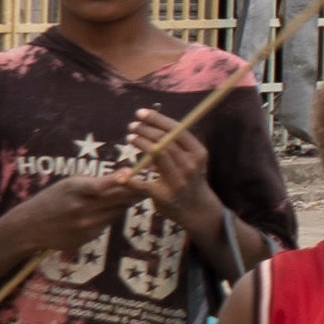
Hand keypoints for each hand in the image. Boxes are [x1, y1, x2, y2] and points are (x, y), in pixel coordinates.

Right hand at [10, 164, 144, 258]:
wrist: (31, 227)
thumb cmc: (52, 199)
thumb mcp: (69, 184)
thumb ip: (95, 182)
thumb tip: (125, 177)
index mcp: (75, 190)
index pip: (98, 186)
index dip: (115, 180)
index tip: (129, 174)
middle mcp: (81, 209)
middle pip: (116, 199)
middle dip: (134, 191)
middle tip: (145, 184)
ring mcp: (86, 225)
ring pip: (116, 212)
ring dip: (122, 204)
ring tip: (128, 196)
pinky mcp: (88, 237)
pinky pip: (107, 224)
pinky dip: (108, 217)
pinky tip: (99, 213)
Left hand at [123, 108, 220, 239]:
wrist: (198, 209)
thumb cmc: (191, 179)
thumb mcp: (193, 160)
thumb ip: (178, 145)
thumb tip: (155, 124)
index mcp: (198, 153)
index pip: (177, 130)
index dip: (157, 119)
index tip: (141, 113)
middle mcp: (190, 165)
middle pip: (165, 141)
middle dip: (145, 130)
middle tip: (132, 125)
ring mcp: (177, 181)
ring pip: (157, 155)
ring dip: (141, 143)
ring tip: (130, 137)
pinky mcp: (164, 196)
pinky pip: (143, 183)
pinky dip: (132, 178)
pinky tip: (125, 172)